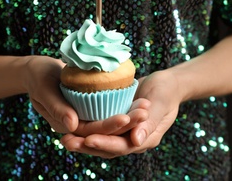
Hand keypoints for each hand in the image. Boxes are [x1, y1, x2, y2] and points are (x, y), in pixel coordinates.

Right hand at [26, 56, 148, 135]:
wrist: (38, 69)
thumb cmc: (38, 76)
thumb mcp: (44, 90)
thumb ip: (57, 108)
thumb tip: (72, 126)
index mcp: (65, 125)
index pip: (90, 131)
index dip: (108, 126)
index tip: (126, 118)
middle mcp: (78, 124)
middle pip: (105, 128)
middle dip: (126, 122)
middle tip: (144, 112)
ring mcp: (85, 115)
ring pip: (110, 118)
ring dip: (129, 115)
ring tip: (146, 107)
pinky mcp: (91, 105)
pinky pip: (109, 108)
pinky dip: (123, 104)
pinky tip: (138, 98)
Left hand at [60, 70, 181, 157]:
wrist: (167, 84)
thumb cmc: (166, 92)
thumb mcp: (160, 104)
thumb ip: (150, 122)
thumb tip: (136, 141)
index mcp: (145, 139)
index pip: (122, 146)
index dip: (104, 143)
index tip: (87, 139)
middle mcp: (132, 139)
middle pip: (107, 147)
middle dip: (86, 146)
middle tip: (67, 141)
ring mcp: (124, 132)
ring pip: (101, 140)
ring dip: (82, 140)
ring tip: (64, 137)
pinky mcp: (117, 122)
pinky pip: (101, 128)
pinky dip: (86, 129)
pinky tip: (71, 126)